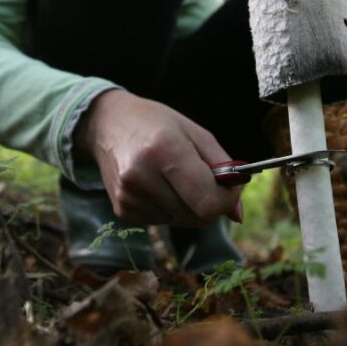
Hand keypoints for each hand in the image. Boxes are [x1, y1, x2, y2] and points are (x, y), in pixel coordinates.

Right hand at [75, 89, 242, 226]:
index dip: (226, 200)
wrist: (109, 123)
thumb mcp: (196, 134)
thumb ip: (223, 171)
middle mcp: (142, 175)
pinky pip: (162, 222)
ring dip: (187, 205)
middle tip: (203, 179)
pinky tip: (157, 184)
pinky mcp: (121, 210)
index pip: (208, 202)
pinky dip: (168, 208)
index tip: (228, 188)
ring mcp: (128, 196)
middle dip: (209, 203)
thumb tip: (238, 214)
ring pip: (181, 221)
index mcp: (166, 150)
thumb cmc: (158, 124)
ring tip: (173, 177)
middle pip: (197, 217)